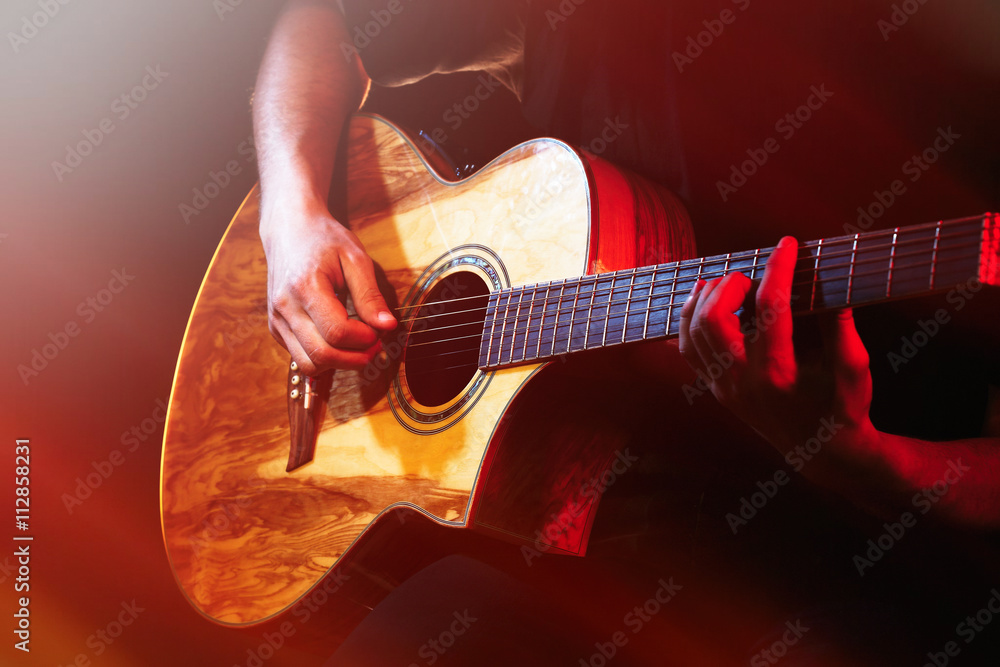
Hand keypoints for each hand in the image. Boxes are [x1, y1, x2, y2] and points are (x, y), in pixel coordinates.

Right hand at [260, 197, 396, 374]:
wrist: (289, 229)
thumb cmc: (324, 239)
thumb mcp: (355, 259)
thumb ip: (370, 295)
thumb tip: (387, 326)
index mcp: (304, 287)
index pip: (336, 332)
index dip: (364, 339)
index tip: (379, 330)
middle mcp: (284, 307)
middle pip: (321, 354)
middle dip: (355, 358)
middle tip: (375, 345)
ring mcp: (276, 320)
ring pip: (309, 363)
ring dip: (339, 363)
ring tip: (358, 345)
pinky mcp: (276, 328)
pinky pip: (301, 357)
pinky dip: (324, 356)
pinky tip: (339, 339)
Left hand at [678, 236, 877, 460]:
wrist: (821, 451)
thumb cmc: (843, 409)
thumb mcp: (854, 371)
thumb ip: (842, 330)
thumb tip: (835, 290)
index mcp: (779, 374)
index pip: (770, 308)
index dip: (778, 269)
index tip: (788, 245)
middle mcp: (743, 382)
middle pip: (714, 320)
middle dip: (729, 286)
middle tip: (749, 275)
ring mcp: (725, 387)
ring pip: (693, 334)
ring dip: (703, 300)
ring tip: (725, 281)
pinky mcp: (717, 389)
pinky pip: (688, 351)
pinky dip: (688, 321)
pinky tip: (702, 299)